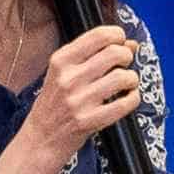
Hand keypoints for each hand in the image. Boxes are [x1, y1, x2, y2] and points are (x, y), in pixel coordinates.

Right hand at [19, 19, 150, 172]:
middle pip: (115, 53)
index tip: (121, 41)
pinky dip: (133, 98)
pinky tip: (127, 98)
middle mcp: (68, 78)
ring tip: (127, 84)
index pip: (98, 35)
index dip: (117, 35)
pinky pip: (125, 104)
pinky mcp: (89, 121)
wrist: (40, 139)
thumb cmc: (54, 103)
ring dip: (132, 79)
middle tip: (124, 64)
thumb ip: (95, 55)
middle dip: (127, 56)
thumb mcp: (64, 74)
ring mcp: (79, 101)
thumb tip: (131, 43)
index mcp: (60, 61)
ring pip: (123, 77)